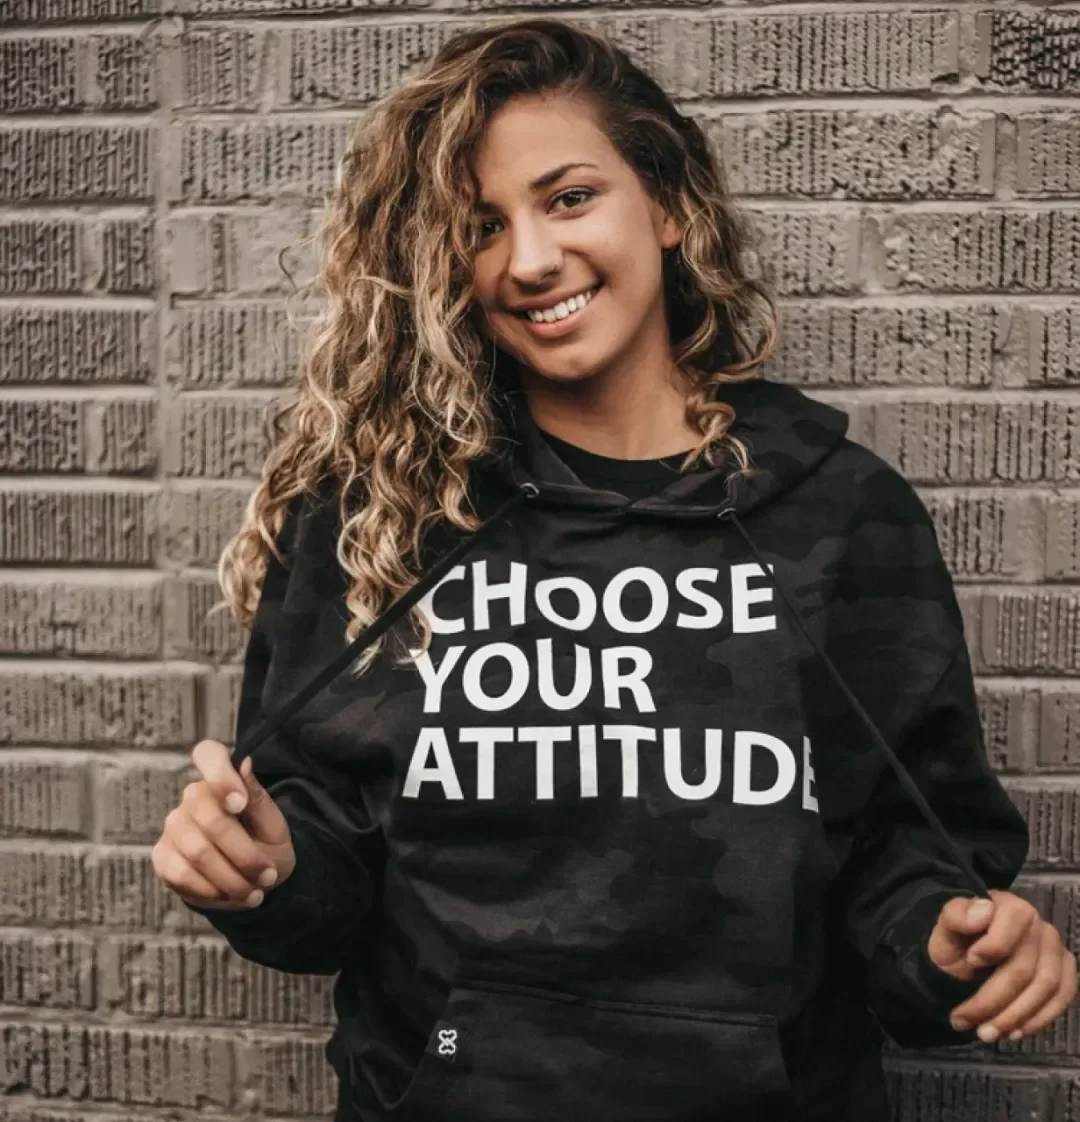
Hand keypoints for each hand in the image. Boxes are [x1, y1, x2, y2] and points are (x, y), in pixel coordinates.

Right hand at [151, 739, 295, 910]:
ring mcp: (174, 826)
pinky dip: (210, 890)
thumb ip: (257, 798)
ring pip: (198, 852)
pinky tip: (228, 895)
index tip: (239, 804)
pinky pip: (182, 874)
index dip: (221, 776)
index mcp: (223, 779)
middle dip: (245, 854)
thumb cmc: (266, 844)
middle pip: (211, 819)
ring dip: (231, 879)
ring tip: (254, 893)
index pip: (209, 754)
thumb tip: (244, 762)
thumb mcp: (274, 825)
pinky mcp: (162, 856)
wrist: (253, 880)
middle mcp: (193, 798)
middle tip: (268, 876)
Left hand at [927, 890, 1077, 1043]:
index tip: (970, 961)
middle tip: (964, 1020)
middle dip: (994, 1000)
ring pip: (1046, 988)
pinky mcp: (1064, 973)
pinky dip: (1039, 1019)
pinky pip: (1062, 998)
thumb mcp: (944, 928)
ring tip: (985, 1033)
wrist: (965, 961)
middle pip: (1025, 968)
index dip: (995, 945)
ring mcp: (1056, 951)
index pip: (1015, 921)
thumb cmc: (956, 942)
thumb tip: (984, 909)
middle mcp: (1039, 926)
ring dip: (1015, 1017)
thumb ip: (957, 915)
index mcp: (1009, 906)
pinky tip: (1015, 1032)